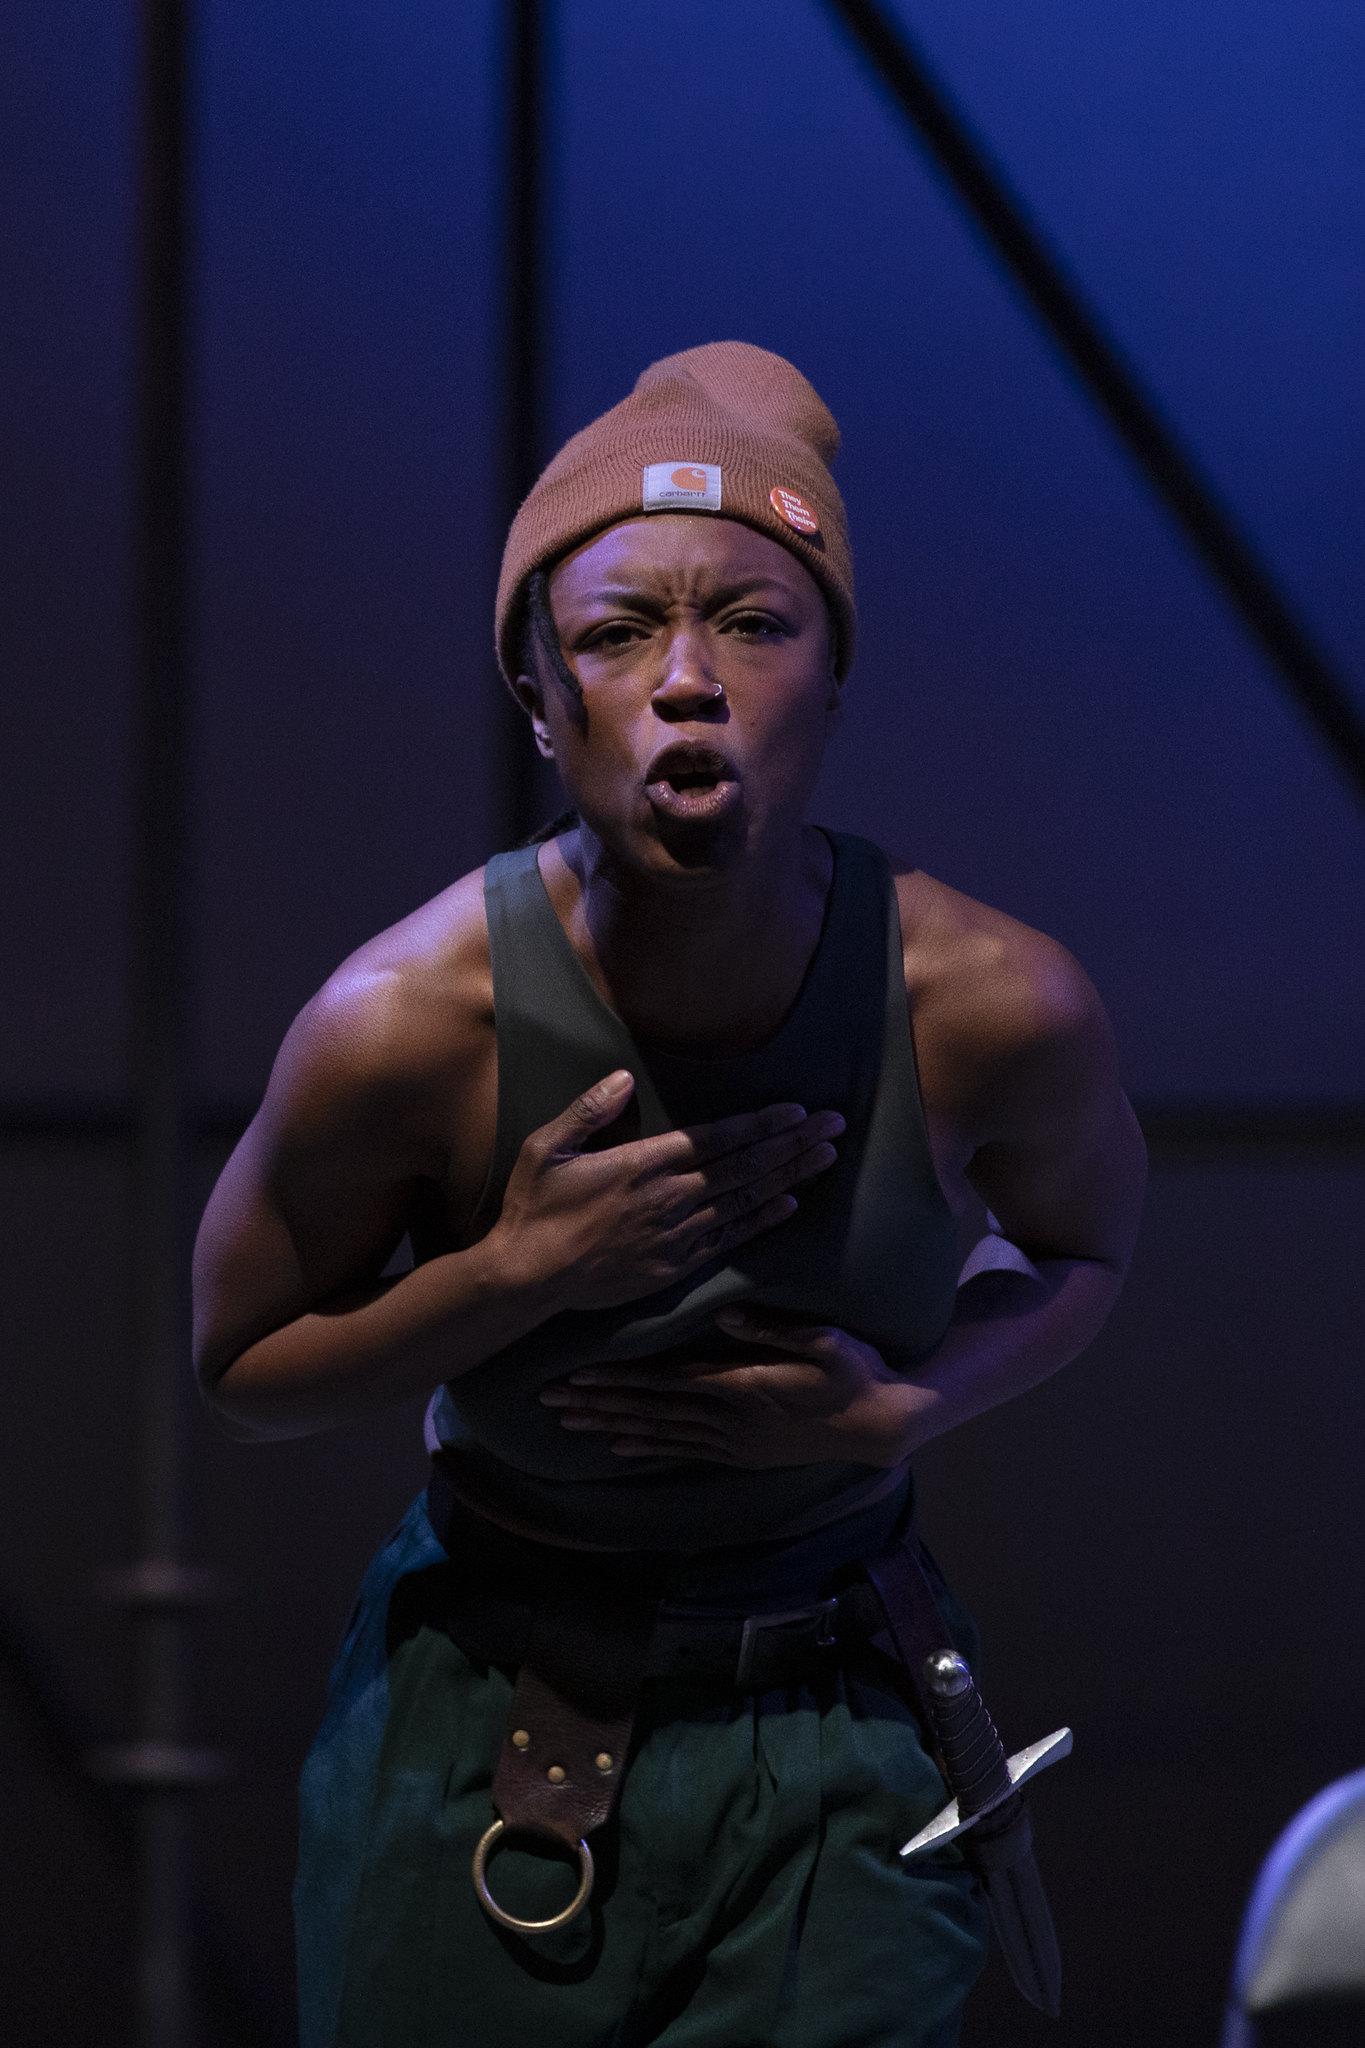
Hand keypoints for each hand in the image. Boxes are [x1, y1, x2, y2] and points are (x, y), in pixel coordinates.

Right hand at [490, 1073, 843, 1313]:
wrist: (529, 1278)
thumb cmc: (534, 1208)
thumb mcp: (545, 1147)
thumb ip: (587, 1111)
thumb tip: (623, 1079)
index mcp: (643, 1164)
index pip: (717, 1138)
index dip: (762, 1124)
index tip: (798, 1111)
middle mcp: (670, 1198)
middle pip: (745, 1165)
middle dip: (794, 1142)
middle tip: (835, 1125)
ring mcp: (677, 1235)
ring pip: (746, 1200)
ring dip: (790, 1176)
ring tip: (827, 1158)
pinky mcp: (676, 1266)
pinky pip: (731, 1239)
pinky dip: (763, 1220)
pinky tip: (790, 1204)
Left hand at [539, 1306, 929, 1466]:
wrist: (880, 1425)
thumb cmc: (855, 1373)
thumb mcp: (827, 1341)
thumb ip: (774, 1328)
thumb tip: (724, 1313)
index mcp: (741, 1386)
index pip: (665, 1382)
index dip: (619, 1378)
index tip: (578, 1374)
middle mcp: (727, 1419)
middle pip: (649, 1410)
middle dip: (598, 1403)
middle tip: (550, 1399)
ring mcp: (732, 1442)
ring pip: (658, 1433)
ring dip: (611, 1426)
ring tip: (569, 1422)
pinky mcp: (740, 1454)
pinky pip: (681, 1451)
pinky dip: (646, 1447)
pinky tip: (618, 1447)